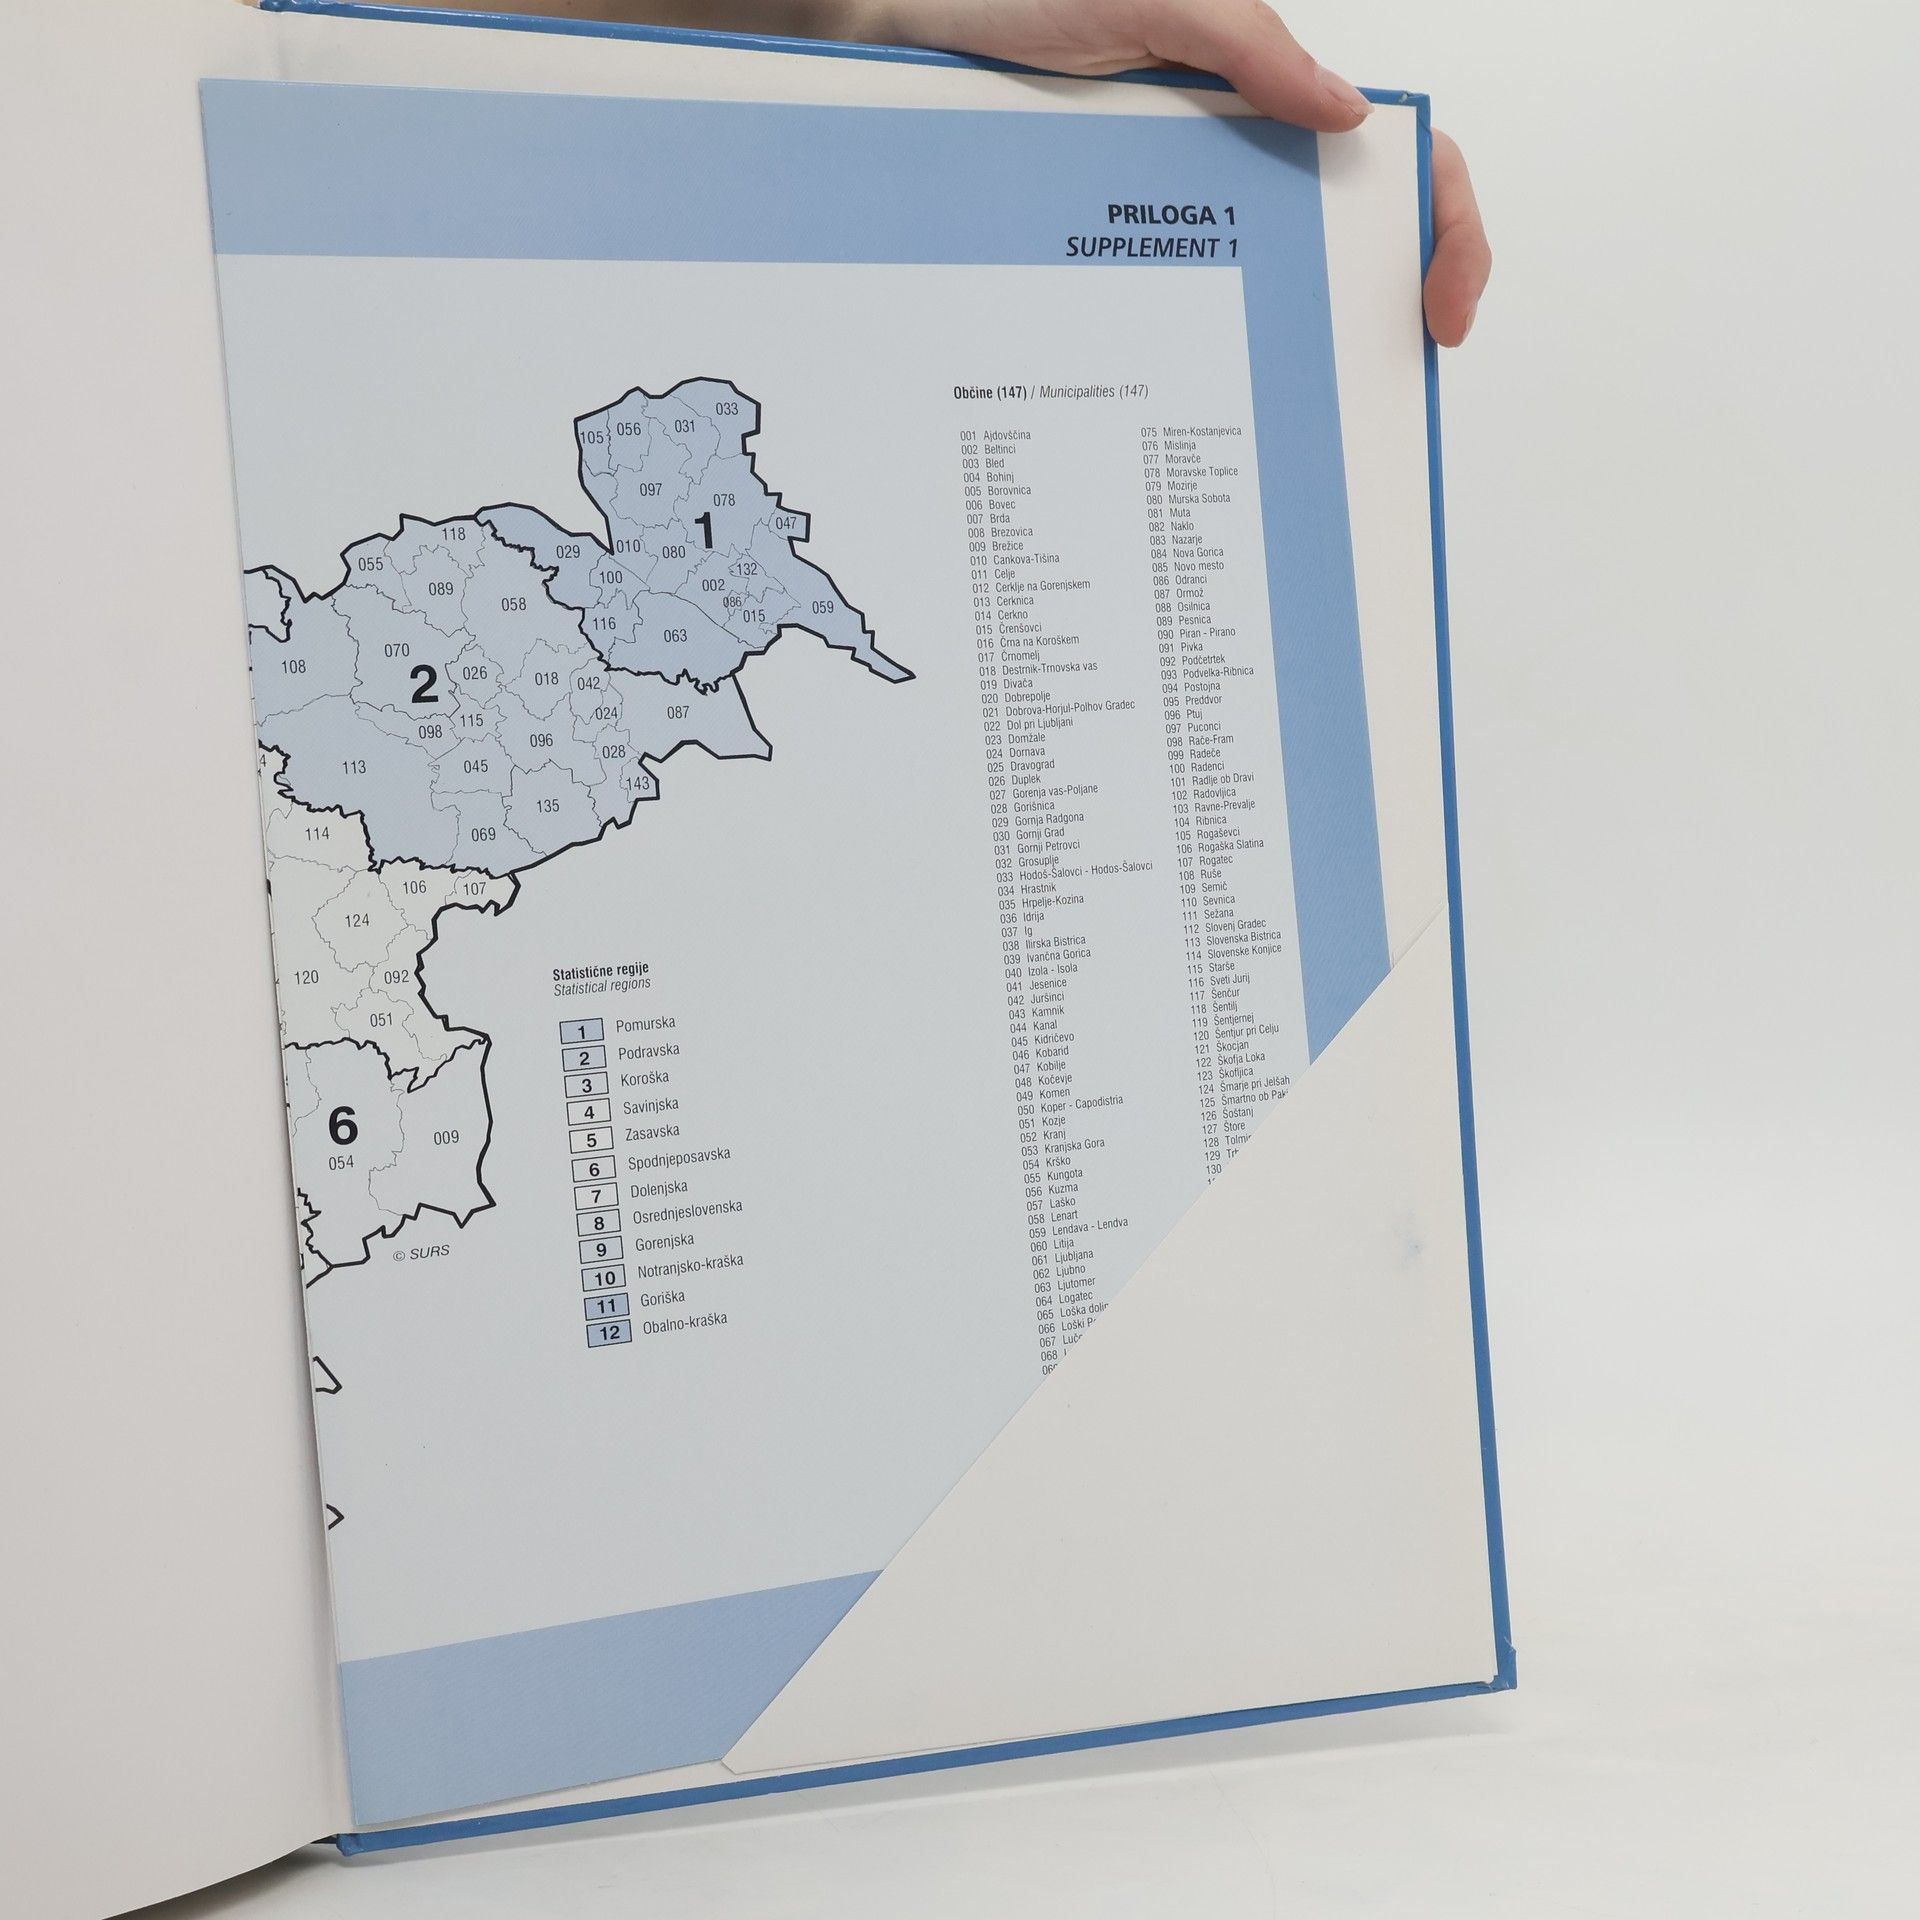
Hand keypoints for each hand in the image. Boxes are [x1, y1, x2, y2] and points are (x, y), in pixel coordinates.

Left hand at [839, 0, 1489, 342]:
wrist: (898, 32)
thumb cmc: (1012, 3)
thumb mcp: (1139, 5)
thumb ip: (1242, 43)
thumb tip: (1350, 114)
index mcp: (1260, 86)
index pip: (1394, 152)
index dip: (1443, 227)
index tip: (1439, 313)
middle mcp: (1226, 152)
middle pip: (1340, 239)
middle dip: (1371, 318)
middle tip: (1366, 396)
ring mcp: (1167, 206)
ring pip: (1259, 286)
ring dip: (1286, 349)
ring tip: (1287, 417)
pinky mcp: (1108, 243)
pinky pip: (1170, 304)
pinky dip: (1198, 351)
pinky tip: (1194, 399)